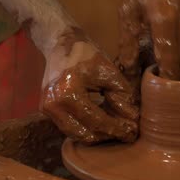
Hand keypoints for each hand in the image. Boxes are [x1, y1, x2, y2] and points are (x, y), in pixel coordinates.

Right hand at [42, 27, 138, 143]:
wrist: (61, 43)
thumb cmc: (88, 55)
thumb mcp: (110, 72)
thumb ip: (123, 97)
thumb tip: (133, 121)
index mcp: (68, 93)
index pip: (97, 120)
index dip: (117, 129)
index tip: (132, 134)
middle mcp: (53, 105)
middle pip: (85, 134)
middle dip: (107, 136)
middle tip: (126, 134)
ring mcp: (46, 109)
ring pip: (76, 135)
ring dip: (96, 135)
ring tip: (115, 130)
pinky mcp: (46, 110)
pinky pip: (69, 127)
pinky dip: (86, 128)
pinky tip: (101, 123)